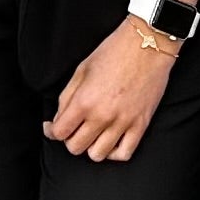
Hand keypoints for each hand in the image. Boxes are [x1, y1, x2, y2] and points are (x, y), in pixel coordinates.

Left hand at [43, 22, 178, 162]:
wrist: (147, 44)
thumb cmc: (113, 52)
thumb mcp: (81, 70)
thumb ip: (67, 98)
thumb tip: (59, 119)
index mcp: (84, 101)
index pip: (59, 132)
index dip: (52, 131)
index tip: (53, 126)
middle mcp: (102, 116)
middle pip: (76, 147)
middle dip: (70, 139)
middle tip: (73, 128)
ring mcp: (123, 122)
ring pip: (98, 155)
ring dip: (91, 147)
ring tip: (92, 134)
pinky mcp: (141, 124)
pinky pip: (124, 153)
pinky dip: (114, 152)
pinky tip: (110, 142)